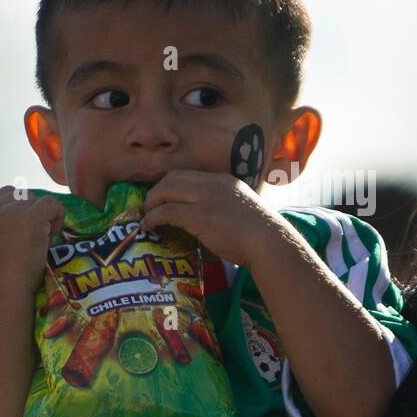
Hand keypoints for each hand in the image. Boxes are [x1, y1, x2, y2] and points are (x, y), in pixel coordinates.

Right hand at [0, 186, 64, 296]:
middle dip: (34, 212)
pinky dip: (58, 216)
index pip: (7, 193)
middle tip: (35, 237)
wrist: (2, 290)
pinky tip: (52, 235)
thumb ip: (0, 225)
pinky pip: (53, 204)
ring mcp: (12, 210)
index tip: (24, 229)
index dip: (21, 208)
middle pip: (25, 195)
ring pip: (39, 200)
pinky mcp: (30, 217)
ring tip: (41, 240)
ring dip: (45, 217)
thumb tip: (27, 215)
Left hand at [139, 170, 289, 268]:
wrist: (269, 242)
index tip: (164, 196)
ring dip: (151, 203)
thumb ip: (224, 209)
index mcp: (224, 181)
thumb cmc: (261, 235)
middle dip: (157, 191)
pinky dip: (152, 218)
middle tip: (150, 205)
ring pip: (166, 191)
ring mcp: (205, 198)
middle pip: (173, 178)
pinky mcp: (198, 216)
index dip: (171, 184)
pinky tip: (148, 227)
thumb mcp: (242, 210)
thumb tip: (208, 224)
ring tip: (146, 215)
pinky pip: (166, 212)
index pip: (189, 174)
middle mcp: (213, 184)